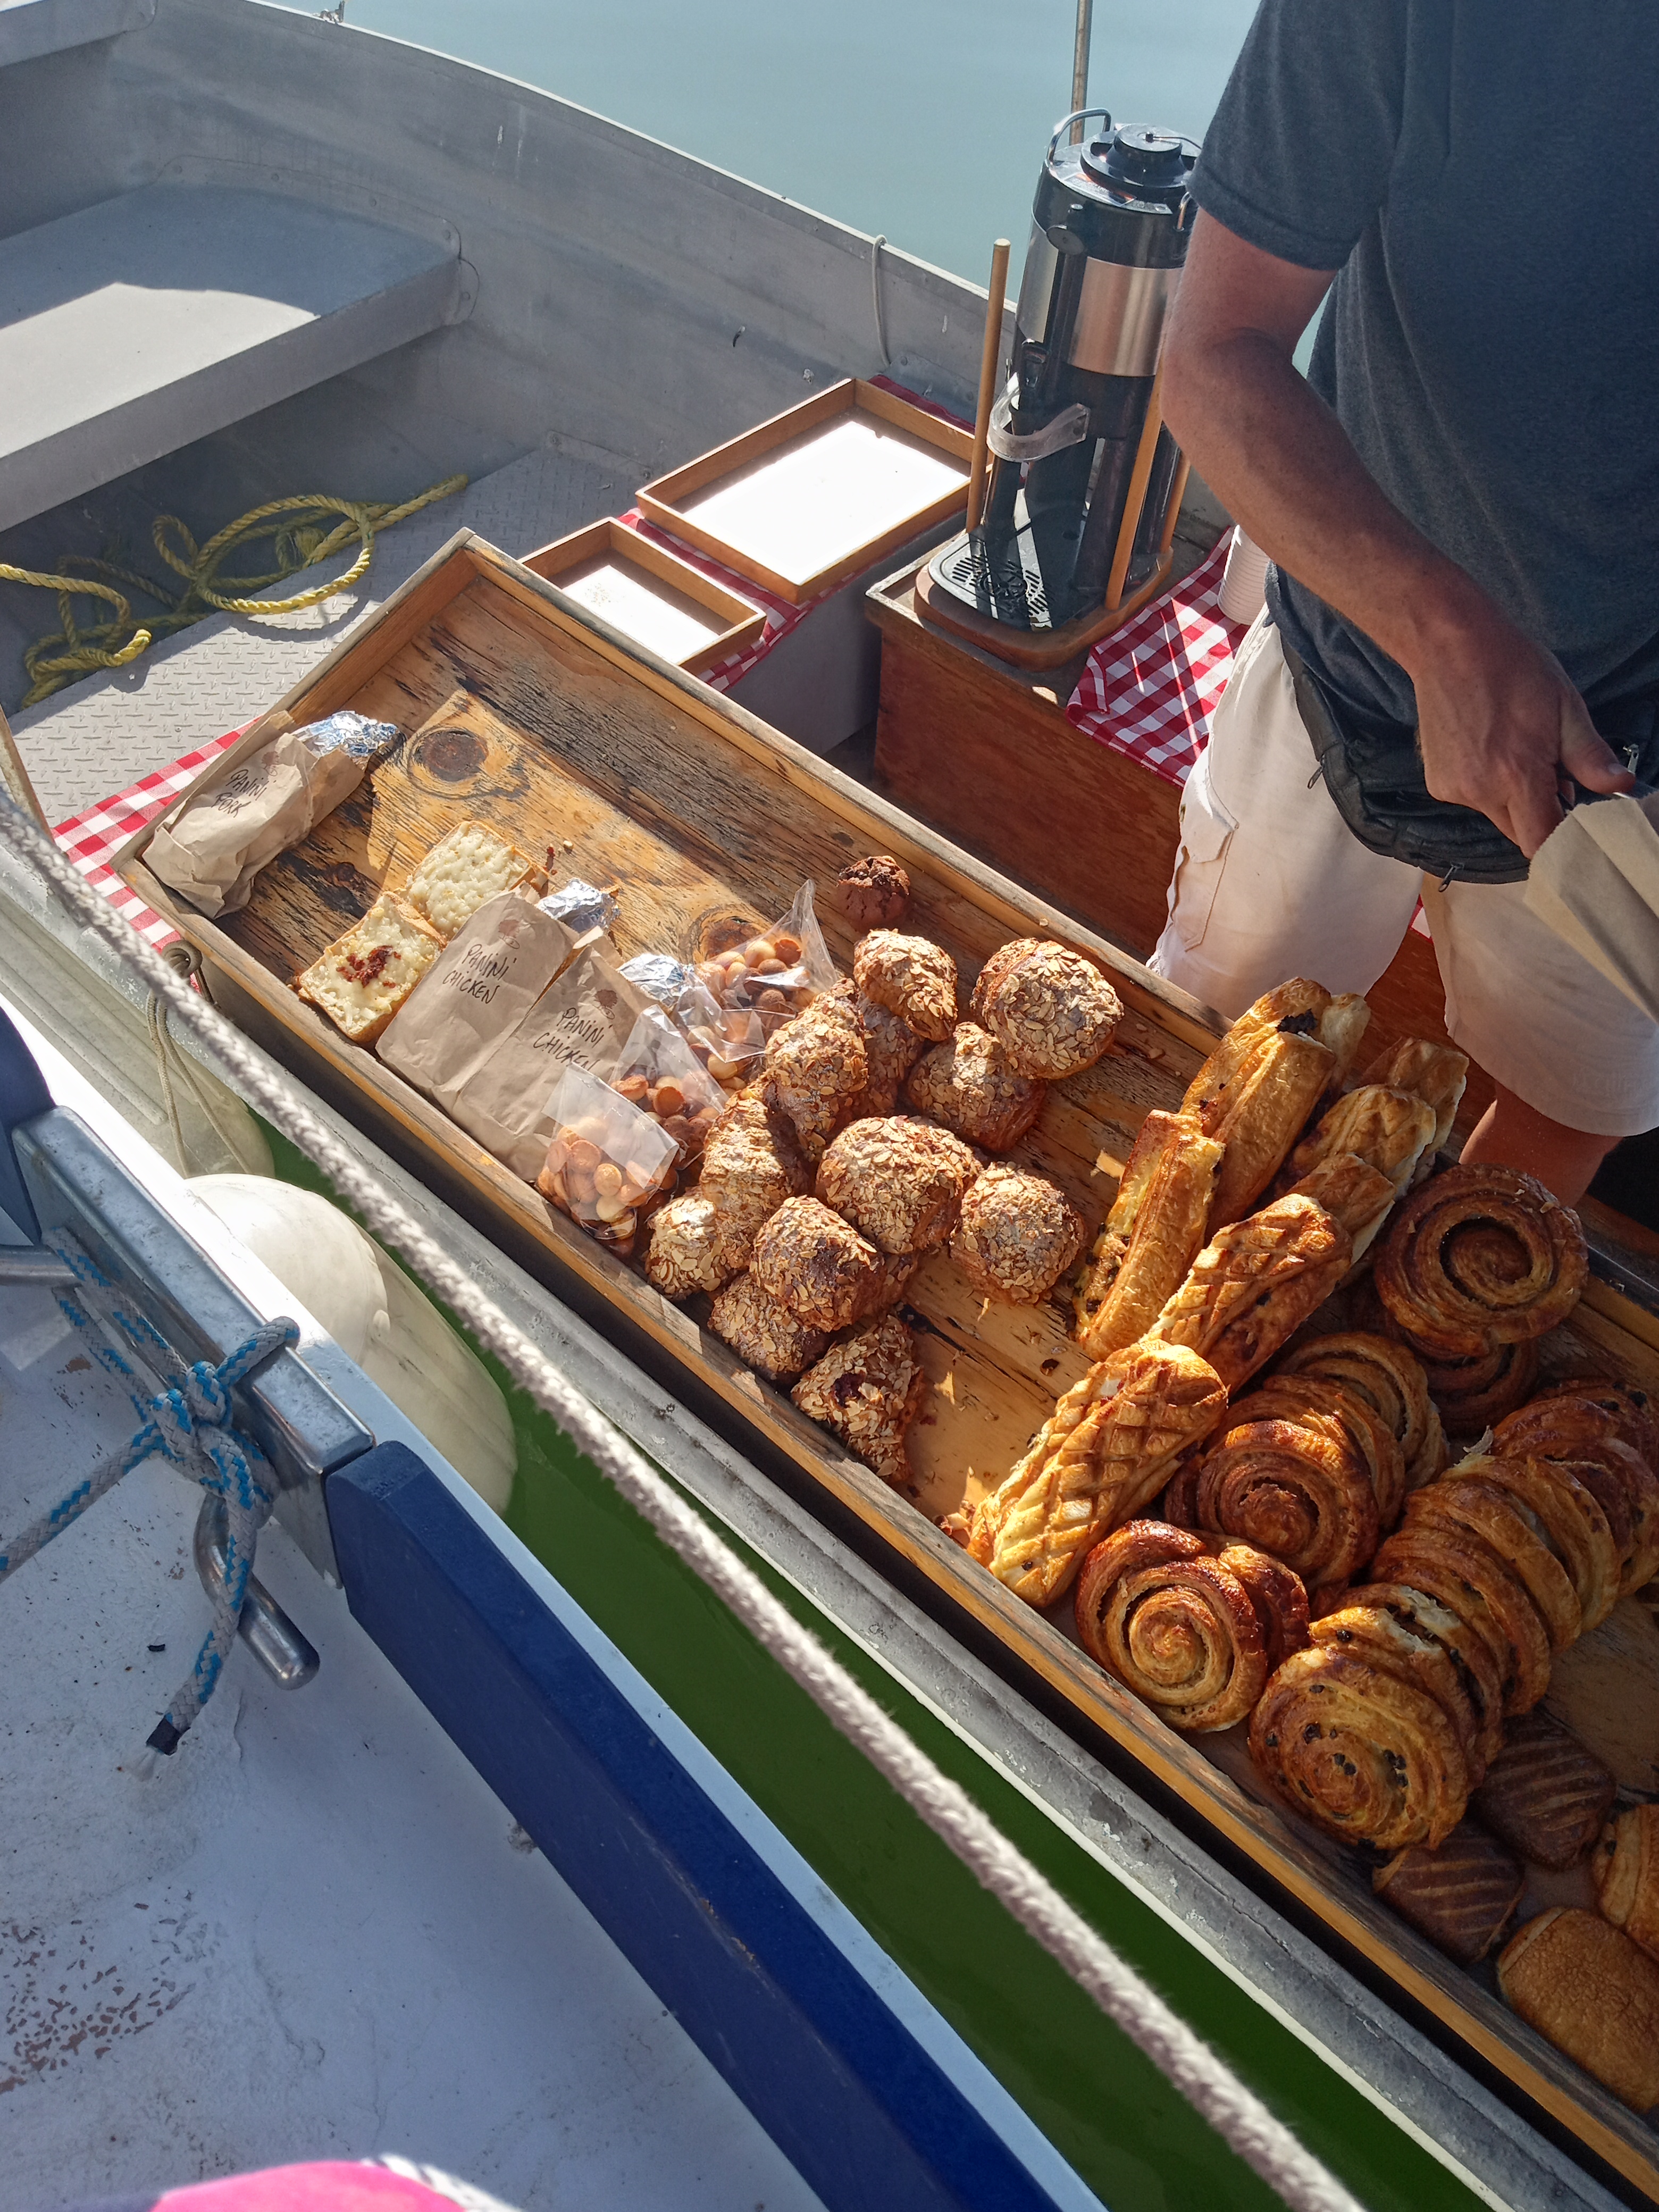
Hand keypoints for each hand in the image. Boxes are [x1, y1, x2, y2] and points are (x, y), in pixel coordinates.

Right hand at [1408, 602, 1633, 857]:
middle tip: (1549, 772)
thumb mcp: (1564, 707)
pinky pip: (1472, 800)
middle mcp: (1480, 792)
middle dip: (1539, 814)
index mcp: (1516, 775)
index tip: (1573, 819)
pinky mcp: (1437, 783)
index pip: (1541, 841)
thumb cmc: (1513, 669)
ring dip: (1512, 799)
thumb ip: (1589, 756)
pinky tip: (1486, 749)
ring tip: (1513, 752)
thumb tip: (1620, 786)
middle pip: (1519, 832)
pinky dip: (1486, 786)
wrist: (1449, 645)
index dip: (1561, 838)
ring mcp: (1454, 789)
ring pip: (1496, 816)